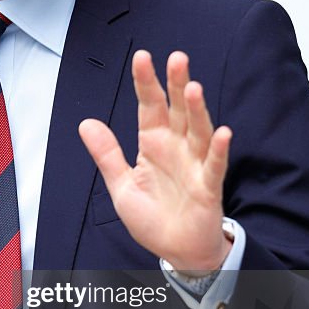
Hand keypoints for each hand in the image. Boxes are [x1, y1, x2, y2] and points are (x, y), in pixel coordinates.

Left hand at [79, 50, 232, 272]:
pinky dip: (217, 151)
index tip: (142, 57)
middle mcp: (177, 149)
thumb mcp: (122, 185)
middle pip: (178, 111)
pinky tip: (222, 133)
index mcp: (154, 144)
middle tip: (176, 58)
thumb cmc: (154, 218)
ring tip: (192, 88)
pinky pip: (214, 167)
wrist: (177, 251)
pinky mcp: (208, 188)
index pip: (150, 107)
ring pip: (197, 131)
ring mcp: (194, 166)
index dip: (146, 83)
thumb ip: (107, 154)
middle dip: (176, 85)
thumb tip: (86, 123)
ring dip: (196, 110)